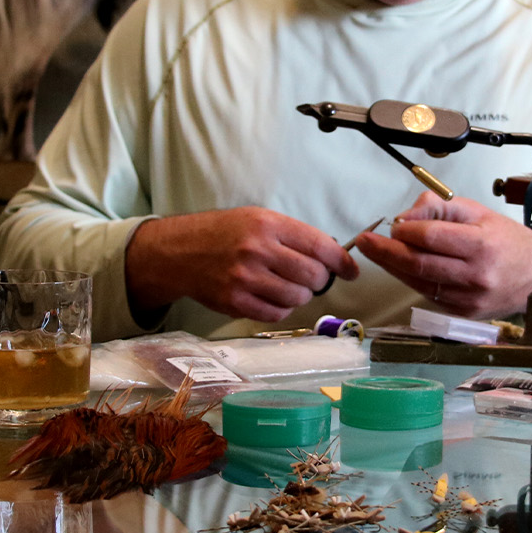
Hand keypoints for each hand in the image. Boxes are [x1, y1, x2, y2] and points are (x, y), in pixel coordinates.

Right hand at [125, 207, 359, 322]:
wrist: (181, 251)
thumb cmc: (225, 233)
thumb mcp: (259, 218)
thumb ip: (294, 235)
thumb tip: (333, 257)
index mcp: (267, 224)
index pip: (319, 245)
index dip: (341, 261)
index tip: (350, 270)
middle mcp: (257, 250)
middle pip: (313, 276)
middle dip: (319, 280)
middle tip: (312, 278)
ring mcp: (245, 279)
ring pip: (298, 298)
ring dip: (301, 295)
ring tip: (289, 287)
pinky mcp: (235, 302)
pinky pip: (276, 313)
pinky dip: (283, 308)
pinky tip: (274, 297)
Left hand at [354, 193, 531, 319]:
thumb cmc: (507, 240)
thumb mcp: (478, 212)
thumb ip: (440, 209)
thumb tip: (405, 217)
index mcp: (481, 246)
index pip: (430, 238)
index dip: (405, 231)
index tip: (392, 224)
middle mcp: (476, 275)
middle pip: (418, 264)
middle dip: (385, 252)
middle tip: (365, 241)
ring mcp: (469, 299)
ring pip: (418, 282)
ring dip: (392, 267)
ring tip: (375, 252)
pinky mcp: (465, 314)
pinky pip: (429, 295)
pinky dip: (411, 281)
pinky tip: (401, 268)